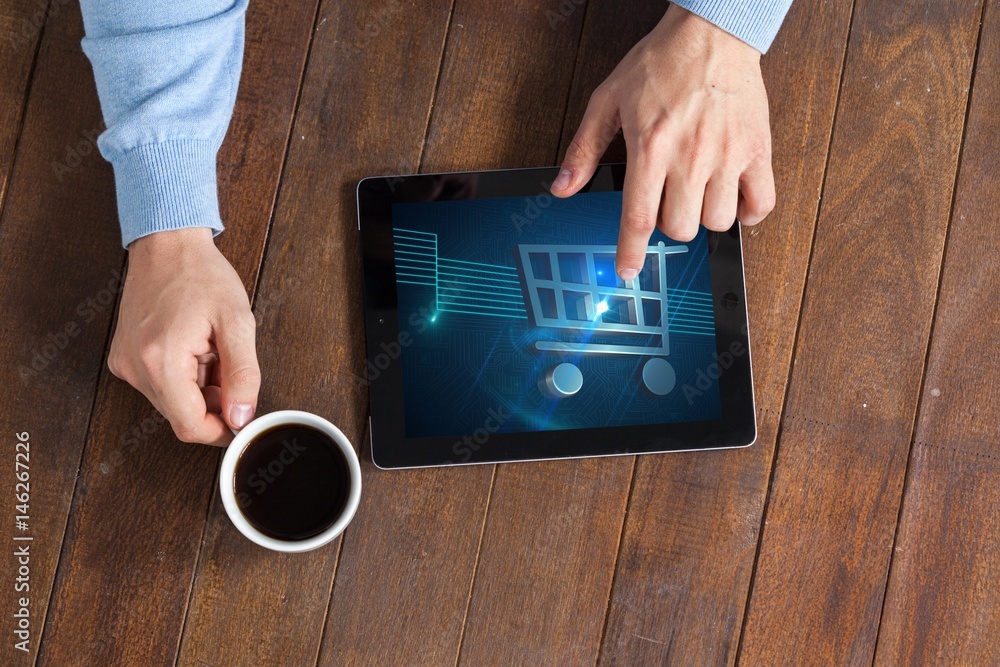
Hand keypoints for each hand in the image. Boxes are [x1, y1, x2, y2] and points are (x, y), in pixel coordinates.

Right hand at [108, 228, 259, 445]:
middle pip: (181, 415)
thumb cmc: (201, 275)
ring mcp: (125, 363)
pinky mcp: (123, 358)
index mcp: (160, 360)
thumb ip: (243, 374)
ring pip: (172, 402)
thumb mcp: (236, 322)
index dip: (220, 432)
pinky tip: (193, 348)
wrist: (167, 245)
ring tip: (209, 350)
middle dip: (213, 403)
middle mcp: (134, 367)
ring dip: (199, 388)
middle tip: (228, 365)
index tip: (242, 422)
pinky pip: (159, 385)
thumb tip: (241, 416)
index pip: (189, 425)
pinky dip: (183, 377)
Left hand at [552, 5, 774, 279]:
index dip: (630, 252)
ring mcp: (727, 155)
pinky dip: (749, 213)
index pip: (638, 218)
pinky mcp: (758, 150)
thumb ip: (584, 148)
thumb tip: (563, 187)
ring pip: (717, 221)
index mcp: (650, 146)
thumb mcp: (607, 99)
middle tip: (667, 202)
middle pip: (679, 228)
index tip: (627, 271)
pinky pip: (762, 203)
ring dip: (704, 217)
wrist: (712, 32)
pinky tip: (733, 200)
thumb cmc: (660, 63)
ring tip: (697, 194)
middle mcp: (690, 156)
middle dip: (668, 225)